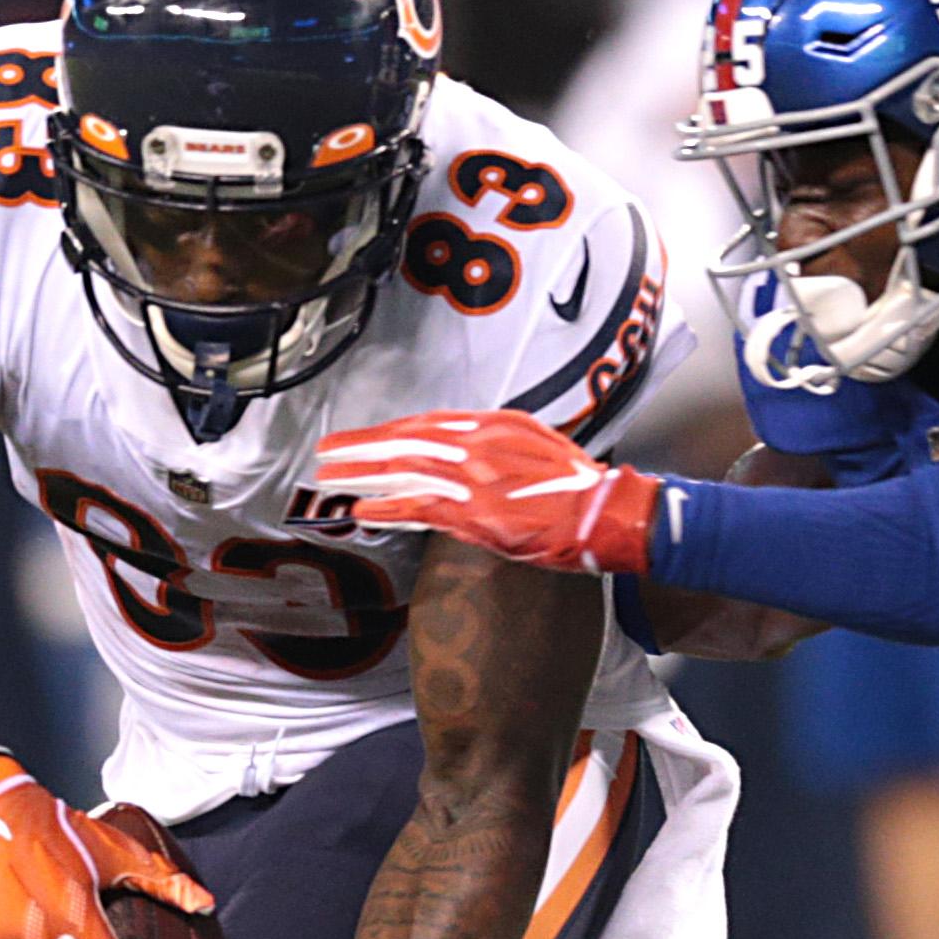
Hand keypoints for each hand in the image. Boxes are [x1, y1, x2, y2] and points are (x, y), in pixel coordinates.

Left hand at [315, 410, 660, 574]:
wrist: (609, 513)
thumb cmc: (584, 489)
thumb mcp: (541, 450)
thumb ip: (503, 448)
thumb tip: (475, 455)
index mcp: (496, 426)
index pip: (429, 424)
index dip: (391, 431)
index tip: (366, 438)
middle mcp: (479, 445)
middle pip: (406, 440)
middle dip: (363, 446)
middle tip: (329, 451)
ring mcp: (476, 479)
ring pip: (404, 470)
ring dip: (363, 474)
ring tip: (331, 478)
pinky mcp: (477, 513)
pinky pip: (419, 507)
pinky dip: (388, 508)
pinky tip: (363, 510)